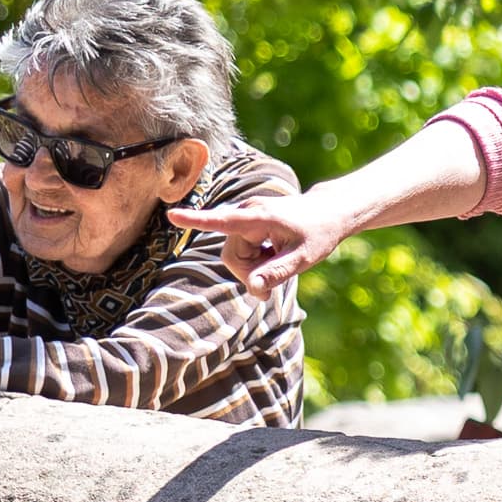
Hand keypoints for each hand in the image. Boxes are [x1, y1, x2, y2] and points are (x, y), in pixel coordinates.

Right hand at [172, 186, 357, 297]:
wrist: (329, 212)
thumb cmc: (319, 234)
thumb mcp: (303, 258)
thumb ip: (277, 274)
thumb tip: (252, 290)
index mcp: (260, 217)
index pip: (223, 221)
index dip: (197, 221)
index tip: (172, 215)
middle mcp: (247, 212)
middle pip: (232, 257)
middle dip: (250, 273)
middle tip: (276, 278)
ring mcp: (244, 216)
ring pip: (235, 257)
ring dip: (255, 266)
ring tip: (279, 257)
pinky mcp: (245, 222)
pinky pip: (240, 251)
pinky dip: (255, 259)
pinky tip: (274, 253)